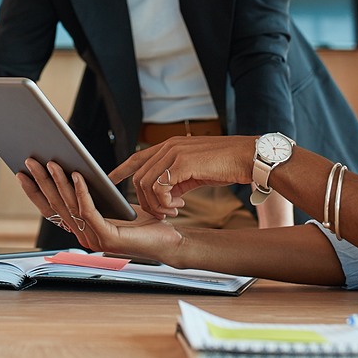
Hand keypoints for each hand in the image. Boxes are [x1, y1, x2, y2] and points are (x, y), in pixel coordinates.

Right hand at [18, 159, 181, 259]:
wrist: (169, 240)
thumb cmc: (144, 222)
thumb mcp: (113, 204)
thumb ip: (94, 195)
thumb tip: (75, 170)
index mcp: (82, 228)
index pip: (52, 209)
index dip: (35, 192)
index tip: (22, 172)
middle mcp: (83, 236)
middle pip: (56, 205)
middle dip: (41, 182)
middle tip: (30, 161)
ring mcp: (94, 239)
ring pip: (70, 206)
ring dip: (58, 182)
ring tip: (51, 163)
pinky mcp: (107, 237)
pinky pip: (89, 211)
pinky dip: (81, 192)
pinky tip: (78, 175)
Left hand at [107, 135, 256, 217]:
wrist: (247, 157)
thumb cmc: (226, 164)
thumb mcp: (195, 170)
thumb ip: (177, 178)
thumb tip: (166, 194)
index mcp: (171, 145)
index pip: (138, 156)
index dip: (121, 169)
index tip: (110, 180)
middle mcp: (169, 146)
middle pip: (139, 176)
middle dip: (145, 200)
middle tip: (164, 212)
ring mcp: (174, 153)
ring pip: (146, 183)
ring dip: (156, 204)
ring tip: (173, 210)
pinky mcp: (182, 163)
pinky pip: (160, 187)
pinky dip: (164, 202)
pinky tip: (180, 205)